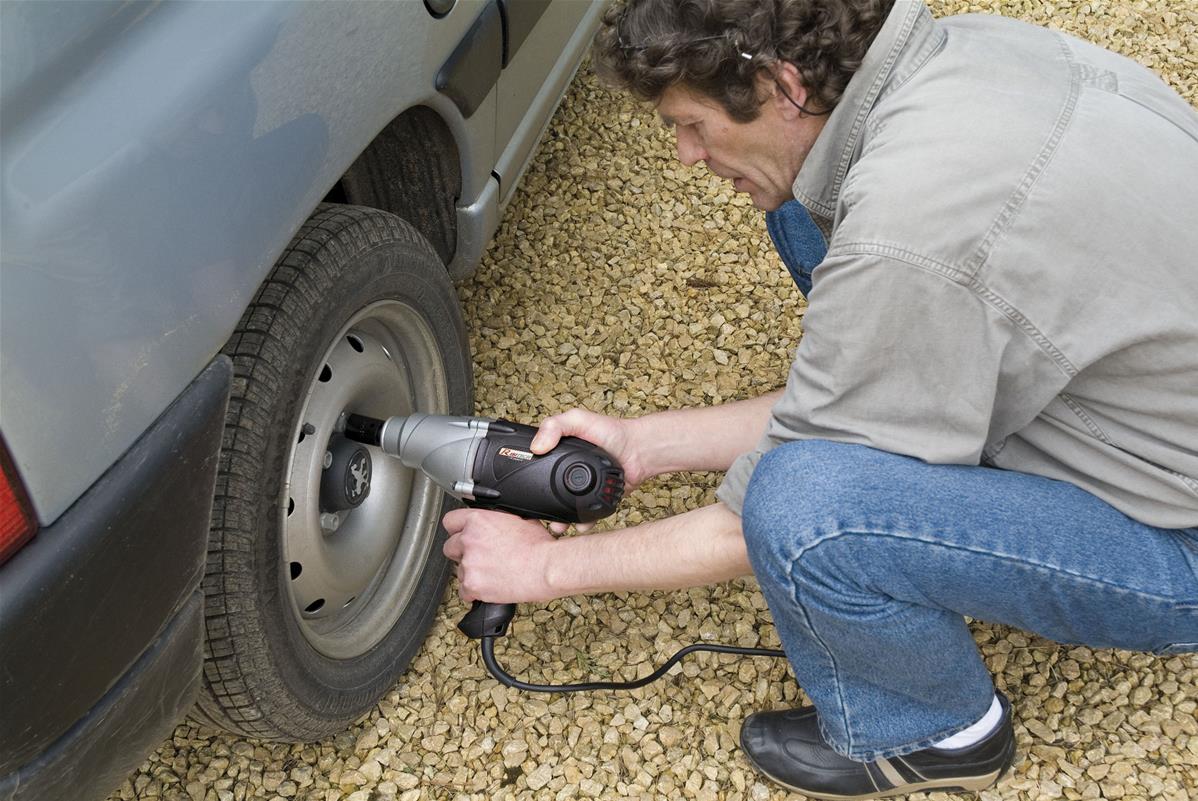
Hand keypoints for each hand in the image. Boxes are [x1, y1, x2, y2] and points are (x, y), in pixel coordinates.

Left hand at [442, 508, 558, 603]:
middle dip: (462, 553)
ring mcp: (469, 563)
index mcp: (478, 520)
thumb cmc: (539, 546)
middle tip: (479, 557)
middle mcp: (469, 540)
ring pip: (458, 571)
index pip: (450, 521)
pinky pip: (464, 591)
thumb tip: (498, 521)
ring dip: (471, 573)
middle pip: (450, 547)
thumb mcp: (520, 519)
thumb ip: (499, 519)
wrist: (546, 568)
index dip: (457, 530)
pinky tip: (488, 587)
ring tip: (492, 574)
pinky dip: (474, 592)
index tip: (462, 536)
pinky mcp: (472, 585)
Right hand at [531, 408, 647, 532]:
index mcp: (558, 454)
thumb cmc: (611, 431)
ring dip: (559, 521)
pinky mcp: (596, 501)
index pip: (535, 467)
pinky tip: (580, 526)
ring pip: (564, 510)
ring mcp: (581, 489)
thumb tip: (535, 447)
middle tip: (536, 517)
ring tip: (556, 527)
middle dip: (540, 509)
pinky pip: (585, 517)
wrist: (639, 450)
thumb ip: (555, 426)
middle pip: (546, 495)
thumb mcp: (578, 419)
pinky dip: (581, 524)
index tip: (518, 491)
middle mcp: (567, 474)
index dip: (525, 478)